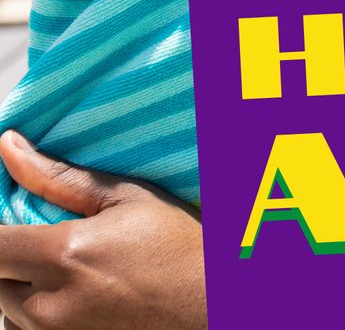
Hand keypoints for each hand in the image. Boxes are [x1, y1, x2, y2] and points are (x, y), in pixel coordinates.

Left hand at [0, 131, 205, 329]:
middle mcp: (49, 306)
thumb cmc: (176, 246)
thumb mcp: (127, 198)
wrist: (210, 303)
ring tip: (77, 274)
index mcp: (64, 255)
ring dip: (27, 291)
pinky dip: (44, 316)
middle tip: (55, 245)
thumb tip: (8, 146)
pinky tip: (81, 299)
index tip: (16, 223)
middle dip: (14, 260)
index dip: (0, 233)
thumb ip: (58, 178)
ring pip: (10, 312)